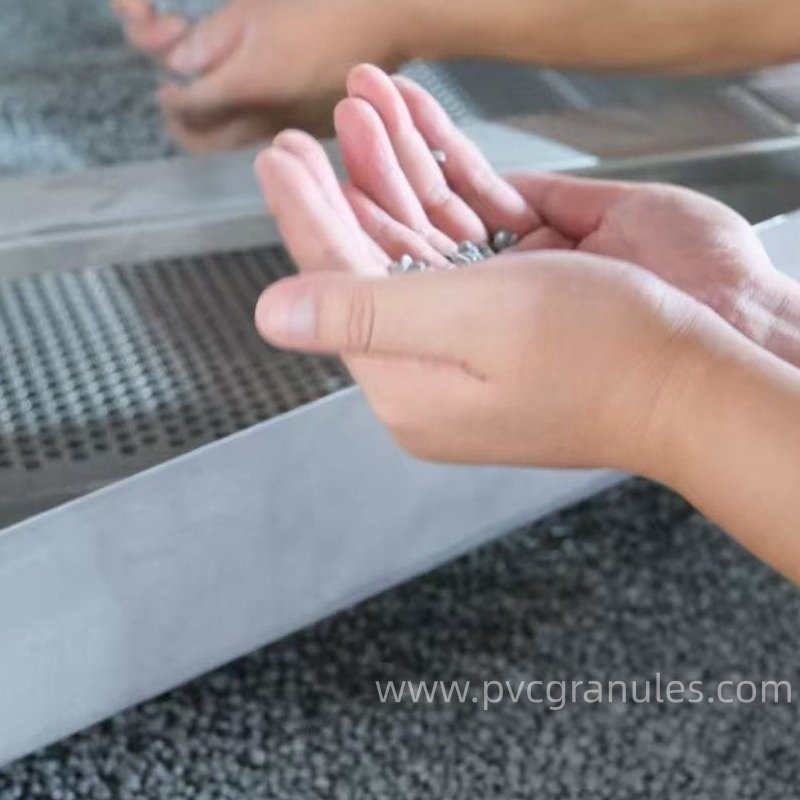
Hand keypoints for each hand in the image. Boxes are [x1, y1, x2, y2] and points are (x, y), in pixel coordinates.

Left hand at [112, 0, 407, 151]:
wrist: (391, 20)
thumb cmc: (326, 3)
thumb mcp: (256, 8)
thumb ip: (210, 39)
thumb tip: (179, 64)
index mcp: (248, 87)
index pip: (186, 108)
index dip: (170, 95)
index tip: (169, 80)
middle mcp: (267, 121)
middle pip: (203, 143)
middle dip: (182, 122)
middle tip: (180, 96)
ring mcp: (292, 129)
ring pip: (234, 143)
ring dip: (216, 124)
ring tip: (220, 90)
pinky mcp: (315, 130)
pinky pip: (268, 136)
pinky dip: (250, 122)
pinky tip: (263, 92)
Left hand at [250, 87, 727, 475]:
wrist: (698, 383)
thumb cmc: (604, 355)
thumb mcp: (474, 323)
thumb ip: (365, 314)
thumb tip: (271, 316)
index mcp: (409, 387)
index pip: (337, 289)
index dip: (305, 217)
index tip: (278, 159)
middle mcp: (432, 371)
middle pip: (369, 267)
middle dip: (342, 190)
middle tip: (304, 139)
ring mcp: (472, 344)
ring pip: (415, 250)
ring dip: (390, 180)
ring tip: (362, 118)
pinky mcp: (510, 320)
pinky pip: (461, 249)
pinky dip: (441, 196)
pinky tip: (424, 156)